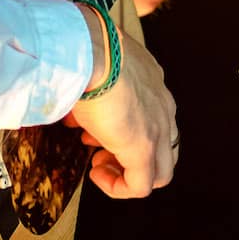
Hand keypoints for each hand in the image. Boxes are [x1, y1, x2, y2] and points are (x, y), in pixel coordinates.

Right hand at [63, 4, 177, 197]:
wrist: (88, 51)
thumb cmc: (85, 51)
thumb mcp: (93, 69)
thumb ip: (92, 87)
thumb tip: (74, 104)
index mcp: (152, 82)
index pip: (153, 117)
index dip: (124, 129)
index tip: (95, 130)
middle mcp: (163, 105)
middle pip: (164, 146)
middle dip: (130, 154)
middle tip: (99, 150)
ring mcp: (158, 128)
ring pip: (160, 170)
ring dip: (127, 172)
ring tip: (96, 162)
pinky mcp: (143, 148)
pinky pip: (140, 186)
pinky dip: (118, 187)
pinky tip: (96, 174)